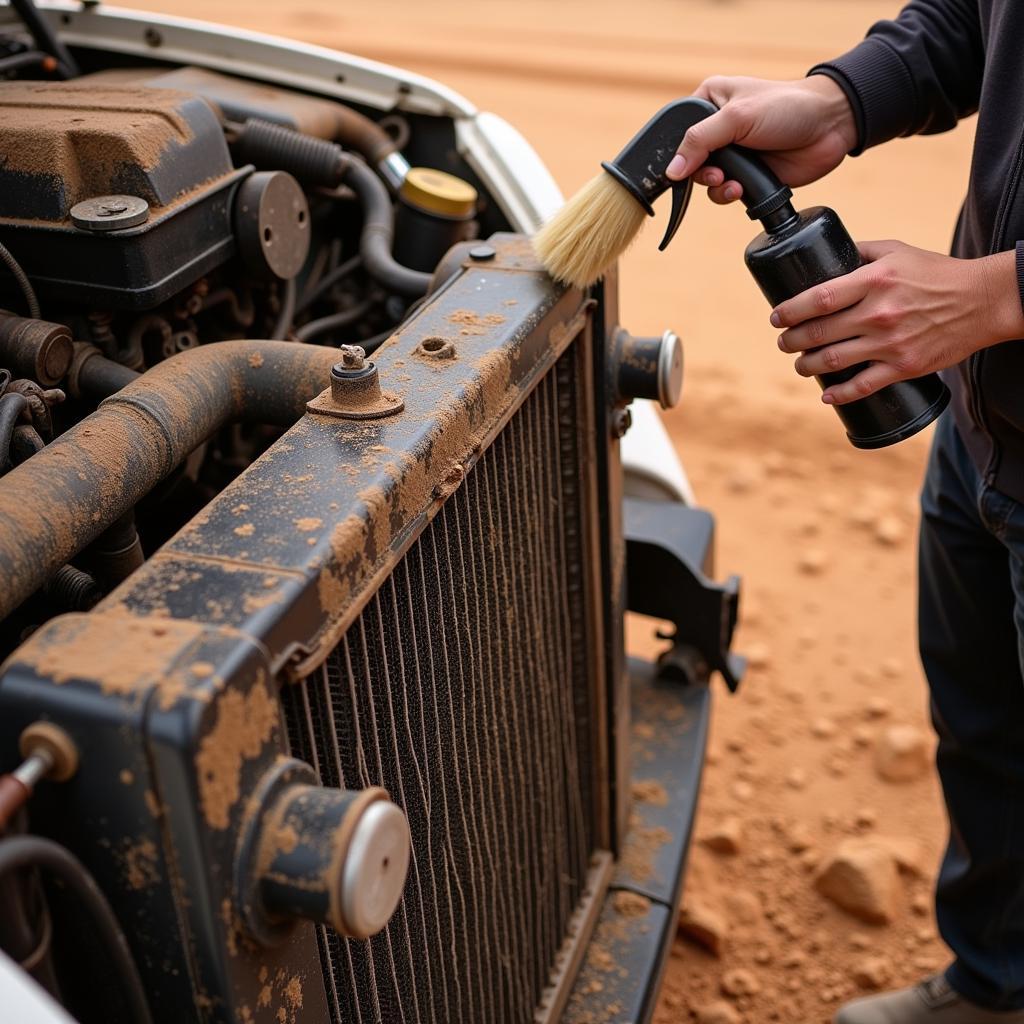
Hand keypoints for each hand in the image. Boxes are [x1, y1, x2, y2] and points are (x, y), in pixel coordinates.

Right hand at [665, 75, 857, 202]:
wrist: (829, 126)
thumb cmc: (787, 107)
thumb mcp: (737, 117)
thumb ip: (700, 141)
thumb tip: (671, 171)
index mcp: (709, 101)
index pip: (679, 131)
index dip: (679, 152)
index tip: (684, 166)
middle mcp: (718, 128)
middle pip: (690, 161)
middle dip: (701, 173)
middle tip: (717, 173)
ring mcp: (733, 153)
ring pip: (705, 181)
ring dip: (716, 188)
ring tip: (732, 184)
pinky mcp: (746, 175)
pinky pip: (724, 193)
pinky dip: (729, 195)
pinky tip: (742, 190)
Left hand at [772, 242, 1023, 403]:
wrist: (983, 301)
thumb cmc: (937, 273)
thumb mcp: (898, 251)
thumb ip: (861, 252)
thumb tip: (827, 254)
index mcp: (875, 281)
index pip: (818, 298)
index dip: (790, 311)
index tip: (776, 318)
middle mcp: (879, 313)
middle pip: (818, 333)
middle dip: (790, 342)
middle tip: (784, 342)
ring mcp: (891, 343)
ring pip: (832, 361)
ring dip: (806, 367)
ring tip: (799, 364)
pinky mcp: (904, 366)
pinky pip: (862, 386)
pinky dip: (839, 394)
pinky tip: (826, 394)